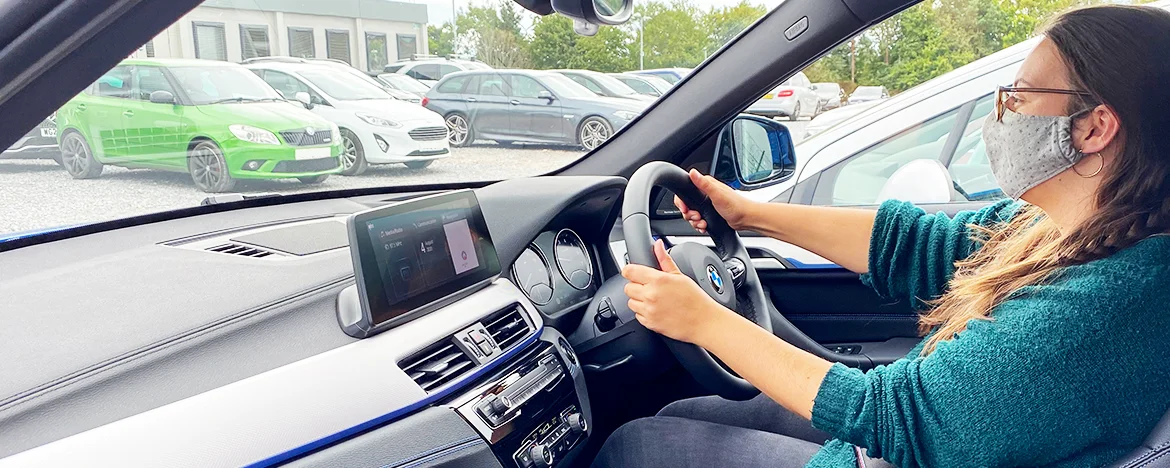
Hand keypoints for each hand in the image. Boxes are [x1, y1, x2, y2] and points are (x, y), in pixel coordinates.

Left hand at [621, 239, 736, 344]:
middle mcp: (650, 295)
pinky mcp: (649, 323)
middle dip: (636, 286)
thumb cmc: (695, 299)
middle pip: (628, 287)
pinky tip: (657, 310)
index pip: (629, 271)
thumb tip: (658, 245)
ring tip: (655, 300)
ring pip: (631, 302)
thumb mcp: (680, 275)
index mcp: (658, 280)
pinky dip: (644, 313)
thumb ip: (665, 260)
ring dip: (639, 300)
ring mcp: (649, 311)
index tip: (633, 272)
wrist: (704, 322)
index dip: (630, 270)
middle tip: (650, 287)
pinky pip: (637, 315)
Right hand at [675, 169, 754, 232]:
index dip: (682, 202)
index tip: (685, 209)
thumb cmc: (736, 205)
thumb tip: (693, 172)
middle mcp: (705, 194)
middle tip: (698, 217)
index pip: (685, 191)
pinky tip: (705, 226)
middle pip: (687, 205)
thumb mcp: (717, 194)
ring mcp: (707, 205)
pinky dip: (699, 225)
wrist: (746, 218)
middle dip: (689, 214)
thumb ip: (703, 184)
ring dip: (695, 221)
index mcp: (706, 186)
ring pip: (692, 214)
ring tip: (703, 223)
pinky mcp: (709, 214)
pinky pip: (698, 220)